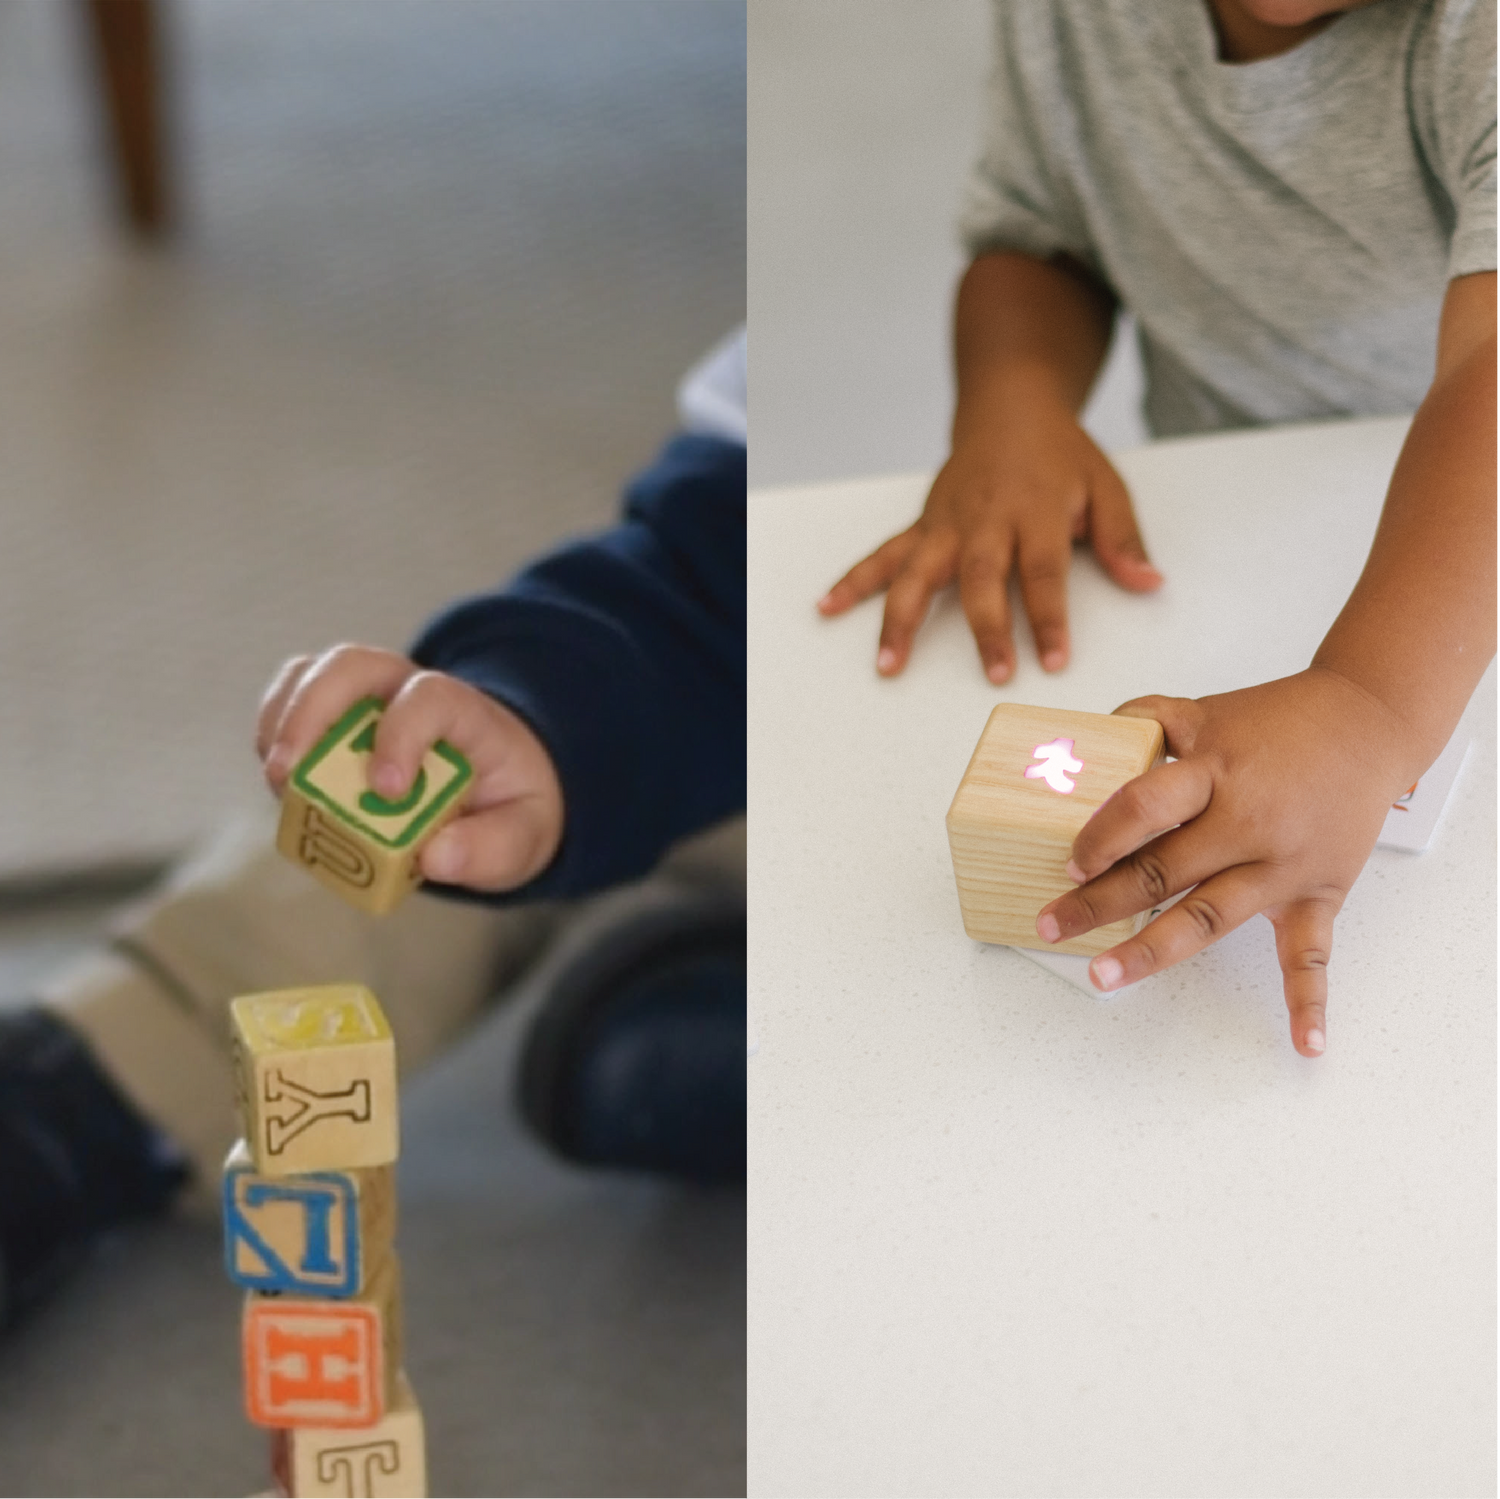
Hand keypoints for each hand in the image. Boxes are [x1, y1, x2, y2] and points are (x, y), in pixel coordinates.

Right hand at [257, 645, 564, 891]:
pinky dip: (273, 732)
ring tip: (278, 782)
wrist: (502, 781)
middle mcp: (411, 689)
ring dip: (284, 722)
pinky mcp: (338, 712)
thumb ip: (491, 847)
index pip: (429, 697)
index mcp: (466, 712)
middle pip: (353, 665)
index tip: (387, 789)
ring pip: (313, 674)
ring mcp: (369, 694)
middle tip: (292, 775)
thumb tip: (436, 857)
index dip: (401, 735)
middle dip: (313, 713)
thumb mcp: (524, 834)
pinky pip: (292, 699)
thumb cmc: (508, 804)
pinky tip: (278, 781)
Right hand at [817, 394, 1161, 681]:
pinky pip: (884, 555)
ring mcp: (946, 523)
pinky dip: (854, 581)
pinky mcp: (923, 525)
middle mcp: (985, 519)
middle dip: (986, 628)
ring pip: (918, 572)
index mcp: (1034, 510)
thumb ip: (1122, 539)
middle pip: (981, 578)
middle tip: (994, 673)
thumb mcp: (1105, 486)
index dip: (1050, 616)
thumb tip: (1150, 584)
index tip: (1056, 659)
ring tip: (889, 664)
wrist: (1009, 405)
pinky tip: (828, 606)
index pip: (1044, 571)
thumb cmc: (1059, 453)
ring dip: (900, 619)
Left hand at [1035, 669, 1423, 1056]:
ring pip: (1211, 916)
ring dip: (1154, 951)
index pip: (1147, 806)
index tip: (1068, 863)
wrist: (1367, 722)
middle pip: (1165, 871)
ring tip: (1104, 976)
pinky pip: (1314, 954)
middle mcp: (1249, 822)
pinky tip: (1305, 1043)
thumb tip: (1077, 749)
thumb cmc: (1276, 721)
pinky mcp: (1319, 893)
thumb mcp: (1203, 710)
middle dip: (1100, 903)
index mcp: (1216, 772)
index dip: (1103, 836)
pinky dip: (1312, 1001)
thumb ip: (1142, 725)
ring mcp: (1284, 865)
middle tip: (1052, 926)